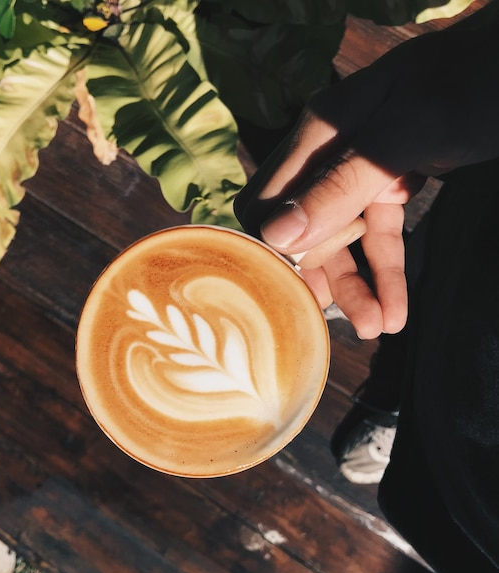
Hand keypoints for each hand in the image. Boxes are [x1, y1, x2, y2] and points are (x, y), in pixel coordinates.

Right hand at [234, 2, 498, 338]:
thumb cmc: (466, 86)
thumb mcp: (403, 135)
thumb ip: (338, 185)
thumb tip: (274, 238)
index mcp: (316, 135)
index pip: (262, 202)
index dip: (268, 248)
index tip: (287, 289)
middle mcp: (327, 156)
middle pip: (303, 230)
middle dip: (321, 277)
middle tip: (345, 323)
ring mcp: (358, 172)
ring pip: (341, 239)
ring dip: (356, 284)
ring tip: (377, 329)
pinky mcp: (388, 184)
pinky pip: (378, 234)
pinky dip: (387, 270)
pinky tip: (396, 308)